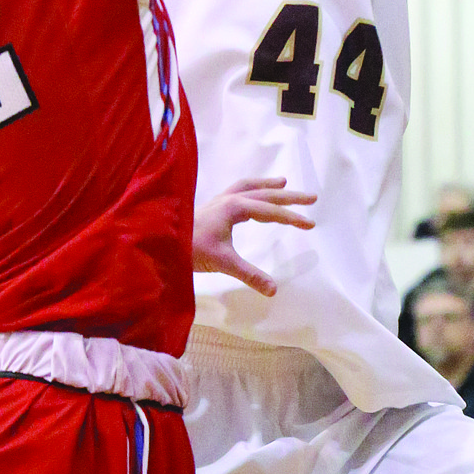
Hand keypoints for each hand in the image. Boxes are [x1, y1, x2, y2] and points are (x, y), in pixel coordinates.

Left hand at [193, 177, 315, 296]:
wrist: (161, 243)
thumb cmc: (190, 250)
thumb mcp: (223, 263)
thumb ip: (250, 275)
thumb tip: (274, 291)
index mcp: (234, 208)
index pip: (270, 211)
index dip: (292, 218)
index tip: (311, 225)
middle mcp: (228, 199)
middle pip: (265, 193)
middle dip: (289, 197)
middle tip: (312, 198)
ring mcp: (219, 201)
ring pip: (249, 187)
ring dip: (267, 185)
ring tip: (283, 183)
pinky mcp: (212, 207)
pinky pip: (237, 191)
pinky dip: (250, 189)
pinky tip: (252, 195)